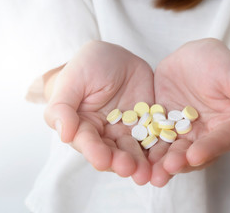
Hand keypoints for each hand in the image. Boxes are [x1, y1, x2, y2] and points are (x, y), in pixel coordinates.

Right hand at [44, 41, 153, 184]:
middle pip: (112, 152)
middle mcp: (105, 134)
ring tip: (148, 172)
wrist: (116, 57)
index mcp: (83, 126)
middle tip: (130, 170)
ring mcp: (127, 131)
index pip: (87, 142)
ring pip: (134, 150)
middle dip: (120, 162)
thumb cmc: (87, 66)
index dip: (94, 151)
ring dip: (141, 163)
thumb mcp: (72, 81)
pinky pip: (155, 137)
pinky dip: (160, 149)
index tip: (102, 160)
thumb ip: (63, 107)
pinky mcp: (147, 125)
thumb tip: (63, 134)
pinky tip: (166, 158)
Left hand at [149, 38, 229, 186]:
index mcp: (227, 127)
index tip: (194, 156)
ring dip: (159, 163)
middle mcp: (204, 135)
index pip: (219, 141)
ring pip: (170, 150)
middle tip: (164, 171)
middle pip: (192, 152)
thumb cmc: (222, 64)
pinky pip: (152, 137)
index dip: (207, 149)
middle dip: (178, 163)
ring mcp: (181, 131)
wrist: (195, 56)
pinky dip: (144, 147)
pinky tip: (132, 154)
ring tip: (146, 173)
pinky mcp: (162, 125)